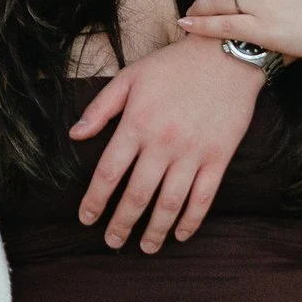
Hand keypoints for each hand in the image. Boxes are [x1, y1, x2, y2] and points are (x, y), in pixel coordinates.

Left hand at [68, 34, 264, 249]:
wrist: (226, 53)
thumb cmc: (174, 65)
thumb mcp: (130, 77)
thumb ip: (100, 108)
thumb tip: (75, 135)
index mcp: (137, 124)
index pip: (109, 173)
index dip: (95, 201)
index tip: (86, 219)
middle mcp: (163, 143)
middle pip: (137, 195)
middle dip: (121, 224)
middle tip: (112, 242)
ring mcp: (193, 153)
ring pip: (170, 203)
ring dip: (155, 230)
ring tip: (145, 247)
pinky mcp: (219, 157)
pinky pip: (204, 197)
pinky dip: (191, 220)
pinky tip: (180, 233)